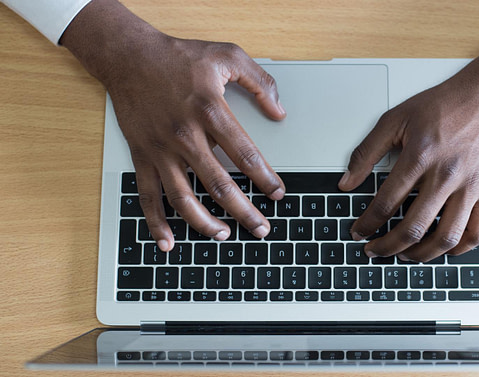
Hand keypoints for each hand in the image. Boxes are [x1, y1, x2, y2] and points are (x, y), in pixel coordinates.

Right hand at [61, 0, 285, 250]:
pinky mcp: (142, 156)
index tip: (278, 193)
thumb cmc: (179, 56)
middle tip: (261, 229)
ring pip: (183, 197)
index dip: (265, 178)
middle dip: (244, 211)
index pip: (245, 154)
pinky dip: (156, 222)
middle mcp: (185, 135)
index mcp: (210, 111)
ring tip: (225, 236)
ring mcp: (161, 150)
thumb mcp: (227, 55)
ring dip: (204, 223)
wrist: (129, 56)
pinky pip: (148, 195)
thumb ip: (259, 82)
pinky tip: (168, 241)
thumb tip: (279, 111)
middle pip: (219, 184)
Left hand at [339, 53, 478, 261]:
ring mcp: (471, 186)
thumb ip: (367, 152)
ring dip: (421, 254)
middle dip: (387, 246)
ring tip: (406, 255)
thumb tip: (346, 181)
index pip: (385, 203)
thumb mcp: (395, 118)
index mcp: (420, 157)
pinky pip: (478, 232)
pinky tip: (444, 249)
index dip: (367, 223)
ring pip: (446, 237)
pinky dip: (460, 249)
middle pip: (413, 227)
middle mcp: (446, 175)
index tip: (358, 232)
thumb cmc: (444, 105)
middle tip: (375, 250)